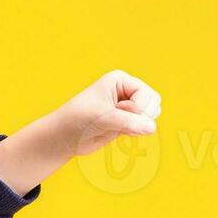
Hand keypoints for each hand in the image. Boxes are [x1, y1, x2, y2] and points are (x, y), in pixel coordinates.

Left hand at [0, 69, 162, 195]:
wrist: (64, 137)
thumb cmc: (78, 120)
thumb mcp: (103, 118)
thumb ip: (129, 122)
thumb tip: (152, 129)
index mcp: (120, 80)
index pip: (146, 94)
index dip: (137, 108)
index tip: (118, 112)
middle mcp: (126, 91)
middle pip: (154, 102)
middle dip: (142, 116)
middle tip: (120, 121)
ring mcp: (128, 107)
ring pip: (152, 114)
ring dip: (140, 124)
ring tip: (119, 127)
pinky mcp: (127, 122)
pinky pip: (144, 126)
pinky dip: (136, 132)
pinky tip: (121, 133)